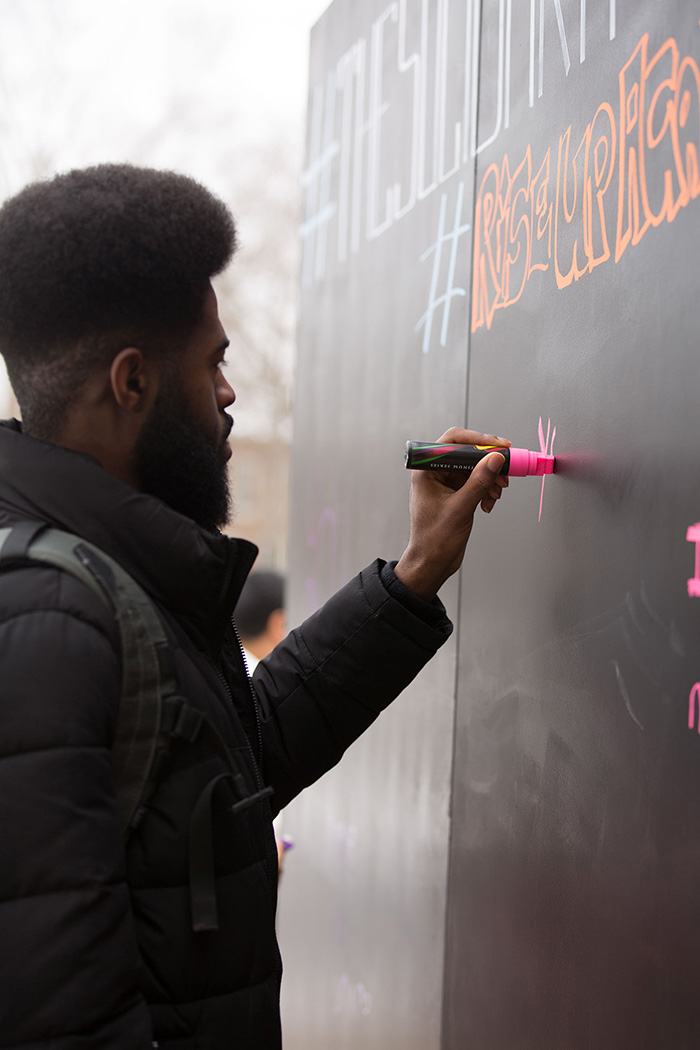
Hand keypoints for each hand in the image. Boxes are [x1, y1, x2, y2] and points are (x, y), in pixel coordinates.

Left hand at [394, 427, 509, 600]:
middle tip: (504, 473)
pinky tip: (488, 504)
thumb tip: (494, 458)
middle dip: (488, 464)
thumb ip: (479, 481)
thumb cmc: (434, 540)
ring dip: (490, 479)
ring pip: (475, 468)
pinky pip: (476, 482)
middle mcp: (435, 473)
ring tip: (496, 494)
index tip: (499, 446)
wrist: (432, 563)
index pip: (453, 440)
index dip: (479, 440)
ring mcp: (446, 483)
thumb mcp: (460, 508)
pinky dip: (486, 489)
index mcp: (426, 470)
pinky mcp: (455, 493)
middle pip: (467, 453)